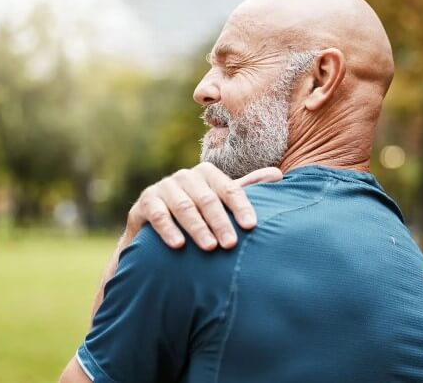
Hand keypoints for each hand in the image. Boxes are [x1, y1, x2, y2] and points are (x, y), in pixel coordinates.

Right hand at [125, 163, 283, 249]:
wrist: (154, 235)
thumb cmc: (196, 217)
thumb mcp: (220, 203)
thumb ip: (244, 190)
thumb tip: (278, 176)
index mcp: (207, 174)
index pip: (229, 188)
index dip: (241, 206)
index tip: (251, 226)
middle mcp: (184, 177)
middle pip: (206, 198)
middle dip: (220, 221)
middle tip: (231, 244)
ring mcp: (162, 188)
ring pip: (183, 206)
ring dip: (197, 227)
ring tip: (209, 248)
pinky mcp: (143, 203)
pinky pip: (156, 214)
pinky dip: (168, 229)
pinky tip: (179, 245)